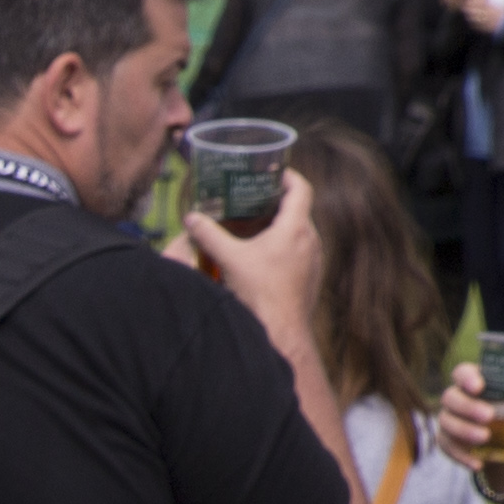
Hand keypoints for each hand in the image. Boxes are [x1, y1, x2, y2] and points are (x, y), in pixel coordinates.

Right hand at [179, 166, 319, 321]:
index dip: (287, 176)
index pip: (300, 188)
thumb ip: (209, 235)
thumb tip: (190, 218)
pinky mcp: (310, 276)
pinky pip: (298, 252)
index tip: (271, 173)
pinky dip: (282, 247)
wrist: (281, 330)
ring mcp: (313, 258)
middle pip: (297, 210)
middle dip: (275, 203)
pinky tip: (262, 259)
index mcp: (295, 227)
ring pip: (297, 233)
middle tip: (252, 201)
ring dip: (278, 227)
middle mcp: (310, 239)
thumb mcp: (228, 259)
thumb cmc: (258, 292)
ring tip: (254, 230)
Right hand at [442, 365, 500, 471]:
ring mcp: (448, 418)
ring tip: (484, 438)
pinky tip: (477, 464)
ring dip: (464, 431)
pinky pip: (446, 447)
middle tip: (489, 416)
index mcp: (473, 380)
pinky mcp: (445, 439)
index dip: (466, 378)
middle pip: (451, 398)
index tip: (479, 387)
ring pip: (446, 423)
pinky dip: (461, 456)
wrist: (500, 435)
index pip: (461, 373)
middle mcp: (456, 397)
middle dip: (468, 407)